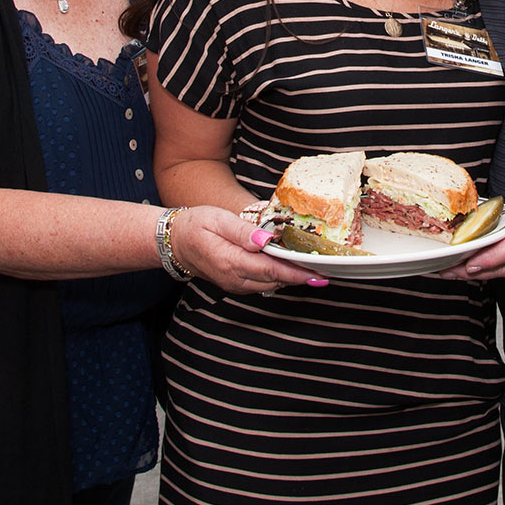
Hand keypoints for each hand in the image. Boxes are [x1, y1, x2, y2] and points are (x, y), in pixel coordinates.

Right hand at [169, 205, 326, 293]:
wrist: (175, 242)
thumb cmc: (195, 226)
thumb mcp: (217, 220)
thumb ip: (242, 232)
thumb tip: (266, 240)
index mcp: (230, 261)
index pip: (271, 270)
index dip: (297, 273)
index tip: (319, 273)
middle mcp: (234, 279)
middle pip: (276, 281)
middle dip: (302, 276)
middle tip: (329, 269)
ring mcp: (235, 284)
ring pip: (271, 284)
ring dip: (293, 278)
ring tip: (317, 268)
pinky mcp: (237, 284)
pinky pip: (263, 283)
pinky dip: (280, 277)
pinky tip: (293, 267)